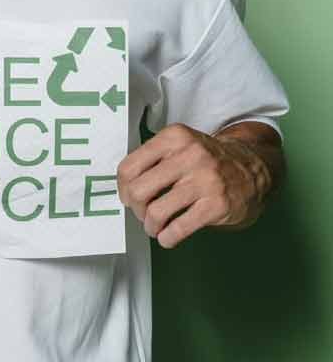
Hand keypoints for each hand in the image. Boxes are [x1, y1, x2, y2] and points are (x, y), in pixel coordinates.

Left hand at [117, 123, 272, 247]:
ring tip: (155, 227)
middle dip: (135, 209)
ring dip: (150, 226)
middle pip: (138, 191)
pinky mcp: (217, 204)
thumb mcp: (179, 145)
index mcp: (174, 137)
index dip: (123, 188)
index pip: (128, 167)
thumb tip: (124, 189)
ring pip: (156, 212)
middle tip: (142, 213)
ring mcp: (205, 180)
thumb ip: (152, 159)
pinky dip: (167, 237)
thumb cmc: (206, 161)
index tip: (129, 197)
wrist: (252, 169)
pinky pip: (178, 228)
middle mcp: (190, 155)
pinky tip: (168, 236)